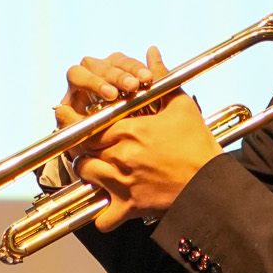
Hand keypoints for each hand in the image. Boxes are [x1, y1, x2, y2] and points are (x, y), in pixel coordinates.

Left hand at [55, 47, 220, 231]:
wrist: (211, 185)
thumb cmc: (197, 145)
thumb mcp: (181, 107)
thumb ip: (161, 79)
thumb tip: (152, 52)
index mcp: (128, 131)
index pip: (86, 124)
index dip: (71, 120)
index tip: (61, 114)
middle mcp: (118, 156)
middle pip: (81, 149)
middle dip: (80, 144)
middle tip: (82, 141)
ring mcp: (121, 184)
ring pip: (86, 176)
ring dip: (88, 171)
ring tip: (97, 167)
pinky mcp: (130, 208)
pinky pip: (103, 219)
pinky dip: (102, 216)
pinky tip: (108, 207)